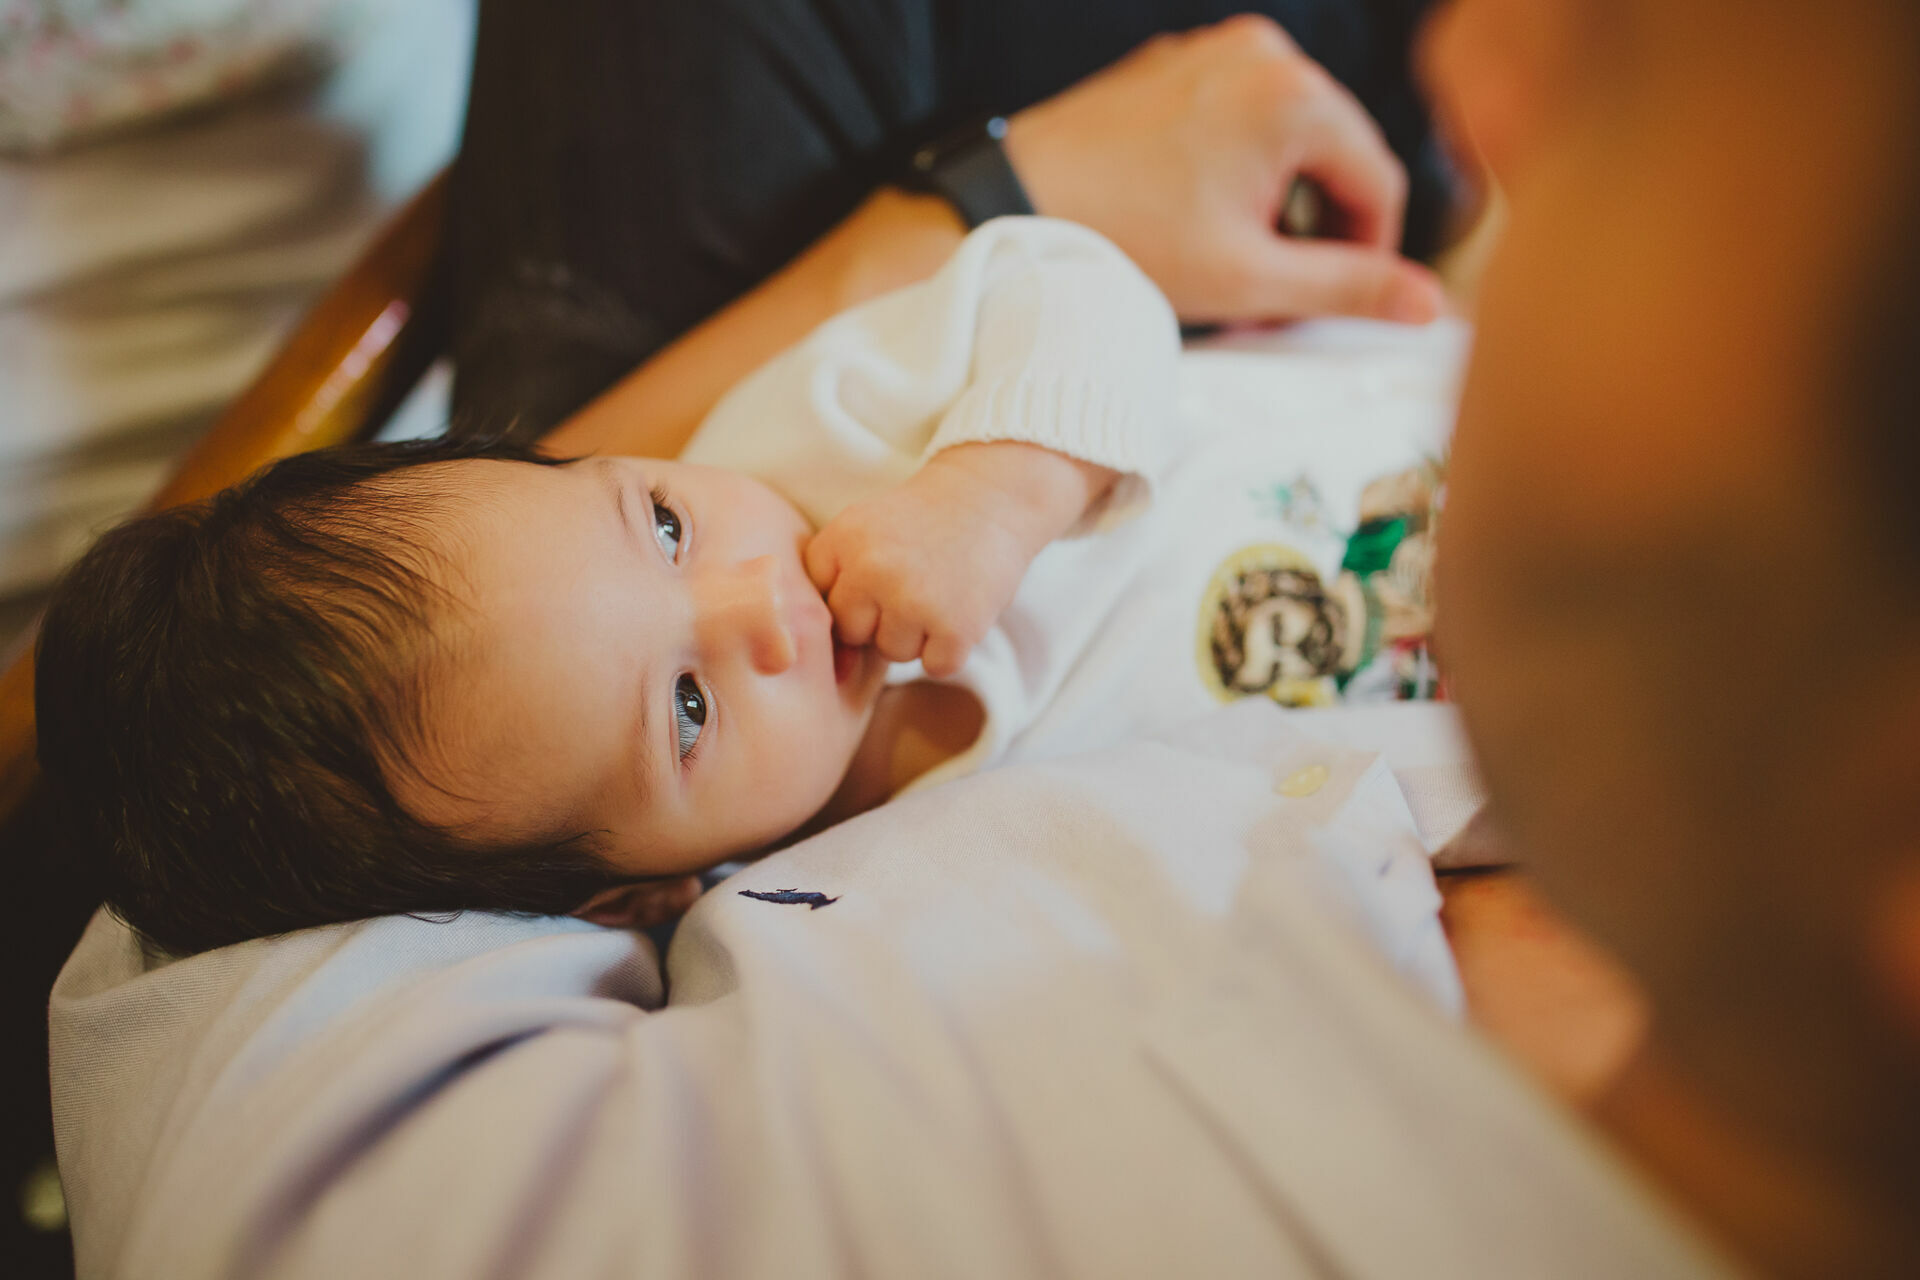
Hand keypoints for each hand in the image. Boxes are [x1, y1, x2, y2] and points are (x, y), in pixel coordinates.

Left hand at [804, 443, 1112, 676]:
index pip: (824, 603)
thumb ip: (836, 586)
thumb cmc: (922, 522)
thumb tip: (838, 674)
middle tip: (914, 580)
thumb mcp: (863, 530)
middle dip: (880, 618)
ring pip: (894, 652)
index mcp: (840, 540)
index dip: (856, 593)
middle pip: (853, 634)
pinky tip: (960, 607)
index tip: (883, 565)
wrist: (992, 496)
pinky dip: (951, 647)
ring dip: (918, 633)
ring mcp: (912, 600)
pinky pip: (935, 666)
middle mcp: (870, 571)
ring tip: (939, 588)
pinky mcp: (955, 628)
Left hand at [1004, 14, 1445, 325]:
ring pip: (1288, 137)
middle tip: (1278, 290)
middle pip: (1335, 153)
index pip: (1378, 179)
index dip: (1370, 251)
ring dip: (1279, 200)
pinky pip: (1239, 117)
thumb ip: (1347, 288)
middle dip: (1317, 225)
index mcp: (1294, 96)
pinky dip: (1239, 169)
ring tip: (1234, 259)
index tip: (1338, 297)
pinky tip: (1201, 221)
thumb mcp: (1251, 279)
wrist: (1015, 204)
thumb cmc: (1125, 238)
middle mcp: (1262, 53)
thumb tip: (1428, 305)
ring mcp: (1215, 51)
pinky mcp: (1177, 64)